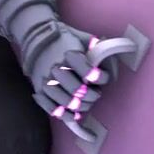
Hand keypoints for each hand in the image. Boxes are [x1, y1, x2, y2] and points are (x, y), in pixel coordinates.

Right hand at [22, 21, 120, 140]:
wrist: (36, 38)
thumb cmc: (65, 39)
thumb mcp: (83, 38)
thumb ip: (98, 47)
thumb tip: (117, 53)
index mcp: (69, 55)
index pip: (90, 74)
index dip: (101, 78)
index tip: (104, 77)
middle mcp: (57, 69)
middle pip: (79, 91)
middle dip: (92, 96)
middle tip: (96, 94)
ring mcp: (46, 81)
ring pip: (67, 103)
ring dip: (81, 107)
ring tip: (87, 103)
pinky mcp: (39, 90)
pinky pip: (53, 109)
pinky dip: (65, 115)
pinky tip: (74, 113)